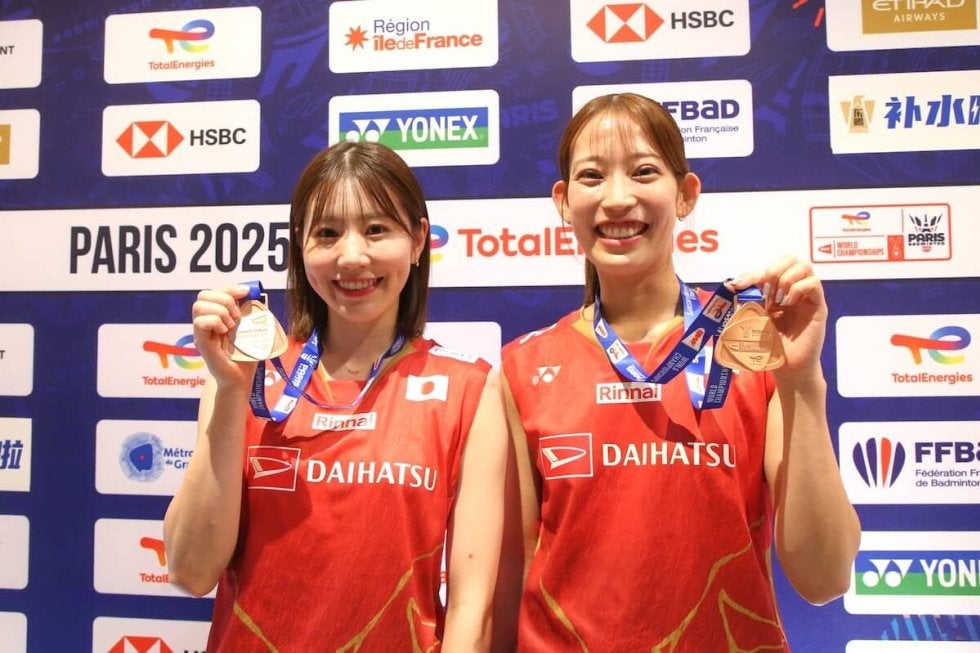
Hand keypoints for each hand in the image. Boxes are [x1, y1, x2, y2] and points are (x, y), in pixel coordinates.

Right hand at [191, 284, 258, 388]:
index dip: (230, 288)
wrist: (242, 376)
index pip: (214, 291)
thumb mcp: (252, 327)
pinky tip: (225, 333)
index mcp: (216, 315)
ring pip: (199, 306)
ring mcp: (201, 331)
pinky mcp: (201, 342)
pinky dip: (216, 323)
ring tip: (231, 326)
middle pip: (203, 295)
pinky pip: (201, 322)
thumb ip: (251, 310)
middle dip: (225, 300)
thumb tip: (255, 293)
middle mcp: (205, 321)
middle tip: (238, 317)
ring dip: (220, 312)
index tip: (246, 292)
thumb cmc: (246, 353)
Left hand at [728, 255, 826, 376]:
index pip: (771, 267)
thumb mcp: (753, 318)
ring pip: (805, 266)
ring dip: (786, 278)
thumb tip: (733, 284)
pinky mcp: (818, 307)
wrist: (786, 368)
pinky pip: (814, 284)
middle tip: (766, 289)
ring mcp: (807, 298)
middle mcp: (794, 291)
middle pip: (792, 258)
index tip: (740, 285)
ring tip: (777, 298)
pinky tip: (788, 303)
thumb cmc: (770, 346)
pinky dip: (798, 288)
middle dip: (775, 269)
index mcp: (778, 291)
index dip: (754, 272)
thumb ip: (746, 300)